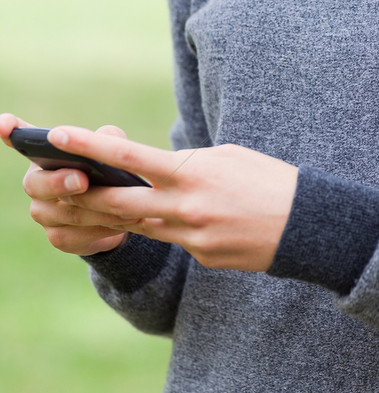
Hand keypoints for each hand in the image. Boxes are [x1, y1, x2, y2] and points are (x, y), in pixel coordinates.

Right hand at [0, 114, 127, 256]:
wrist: (120, 212)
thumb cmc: (110, 169)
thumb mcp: (114, 148)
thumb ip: (109, 139)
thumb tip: (106, 138)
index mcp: (45, 154)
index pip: (21, 138)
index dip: (10, 131)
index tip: (5, 124)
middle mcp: (36, 183)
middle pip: (36, 184)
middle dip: (59, 182)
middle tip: (82, 179)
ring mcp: (44, 213)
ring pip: (62, 213)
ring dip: (93, 207)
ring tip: (119, 200)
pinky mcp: (59, 238)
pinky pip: (76, 235)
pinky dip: (100, 228)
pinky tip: (120, 222)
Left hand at [37, 124, 299, 271]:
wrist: (307, 224)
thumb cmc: (268, 178)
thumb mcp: (227, 157)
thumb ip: (187, 164)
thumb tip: (158, 174)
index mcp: (192, 174)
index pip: (129, 159)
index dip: (89, 147)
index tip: (59, 135)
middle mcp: (186, 208)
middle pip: (118, 204)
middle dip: (84, 194)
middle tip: (57, 185)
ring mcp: (192, 238)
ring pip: (139, 226)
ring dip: (113, 216)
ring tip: (90, 203)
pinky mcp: (203, 258)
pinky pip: (173, 241)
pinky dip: (167, 228)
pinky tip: (176, 219)